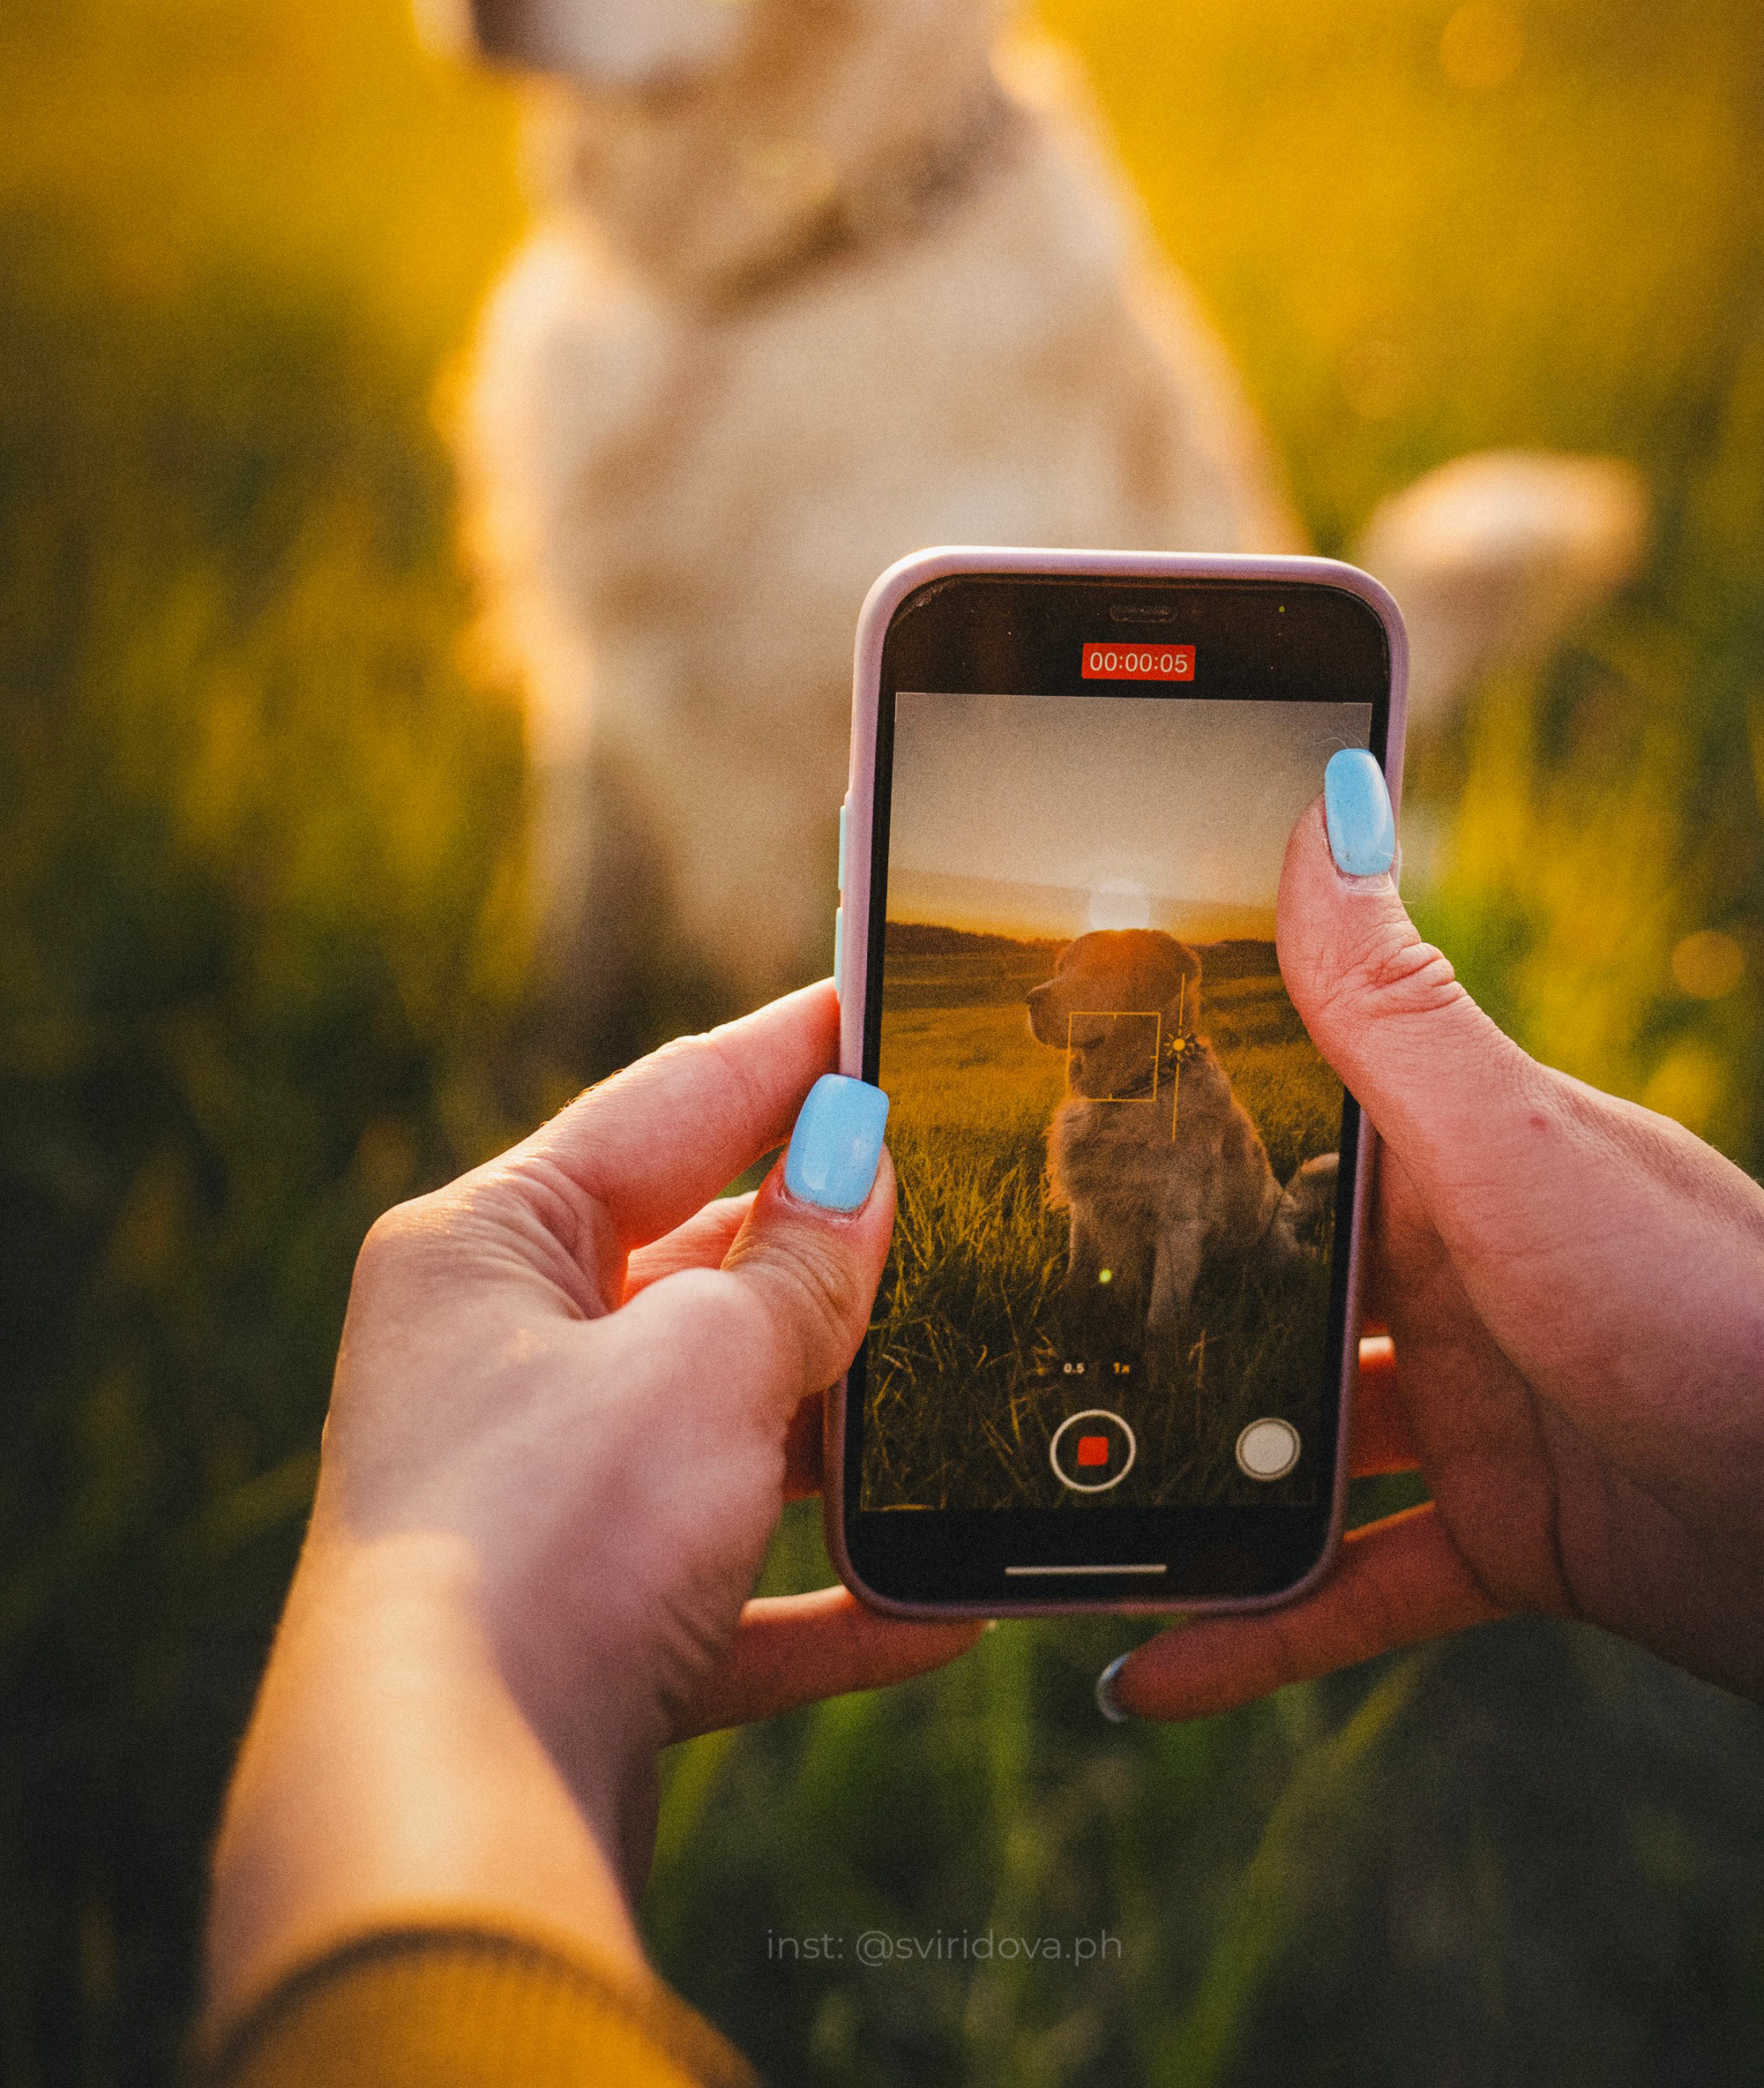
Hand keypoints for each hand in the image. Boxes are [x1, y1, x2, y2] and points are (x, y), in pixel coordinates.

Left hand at [206, 983, 977, 2033]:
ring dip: (841, 1436)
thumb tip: (854, 1172)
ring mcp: (537, 1499)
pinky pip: (731, 1588)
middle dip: (827, 1255)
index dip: (787, 1052)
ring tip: (963, 1402)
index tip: (875, 1001)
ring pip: (723, 1429)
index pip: (668, 1103)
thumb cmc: (553, 1534)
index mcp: (487, 1246)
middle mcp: (496, 1358)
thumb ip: (799, 1264)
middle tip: (957, 1201)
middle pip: (695, 1270)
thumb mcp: (703, 1360)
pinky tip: (937, 1607)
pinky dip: (828, 1596)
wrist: (458, 1805)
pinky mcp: (583, 1629)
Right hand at [1101, 776, 1763, 1720]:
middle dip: (1151, 1301)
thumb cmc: (1717, 1312)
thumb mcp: (1519, 1153)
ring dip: (1186, 1476)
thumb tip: (1327, 794)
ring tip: (1054, 1506)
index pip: (1286, 1107)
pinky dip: (1256, 1627)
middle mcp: (1463, 1264)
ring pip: (1296, 1437)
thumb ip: (1392, 1011)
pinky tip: (1144, 1668)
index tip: (1036, 1100)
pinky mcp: (1512, 1537)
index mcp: (1458, 1152)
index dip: (1164, 1101)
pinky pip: (1356, 1582)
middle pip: (1270, 1278)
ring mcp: (1487, 1402)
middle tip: (1002, 1324)